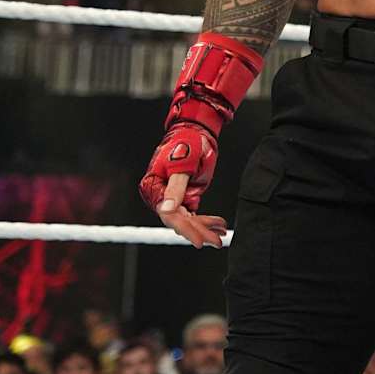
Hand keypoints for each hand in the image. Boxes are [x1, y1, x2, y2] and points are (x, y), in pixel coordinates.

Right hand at [142, 126, 228, 249]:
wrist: (196, 131)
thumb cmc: (185, 143)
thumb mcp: (181, 165)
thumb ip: (176, 188)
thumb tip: (167, 210)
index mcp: (153, 188)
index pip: (169, 214)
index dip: (185, 229)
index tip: (200, 241)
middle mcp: (161, 195)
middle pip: (179, 220)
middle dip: (199, 232)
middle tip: (216, 242)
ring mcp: (174, 197)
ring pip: (188, 219)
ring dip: (205, 228)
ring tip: (221, 236)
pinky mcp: (185, 196)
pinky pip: (194, 213)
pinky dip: (206, 220)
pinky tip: (219, 225)